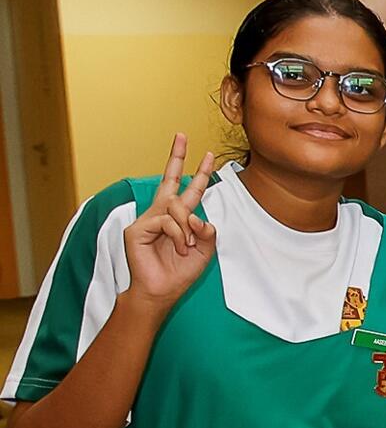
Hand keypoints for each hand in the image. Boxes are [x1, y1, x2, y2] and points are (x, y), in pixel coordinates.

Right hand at [120, 135, 217, 310]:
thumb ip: (207, 233)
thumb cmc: (179, 272)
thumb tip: (200, 218)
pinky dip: (179, 235)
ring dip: (188, 228)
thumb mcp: (204, 252)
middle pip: (169, 180)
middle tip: (181, 135)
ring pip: (175, 207)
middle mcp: (161, 214)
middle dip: (176, 157)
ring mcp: (147, 220)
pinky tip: (179, 247)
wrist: (161, 292)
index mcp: (178, 218)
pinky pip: (167, 222)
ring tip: (188, 246)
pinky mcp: (137, 229)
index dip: (197, 173)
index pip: (186, 190)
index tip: (207, 154)